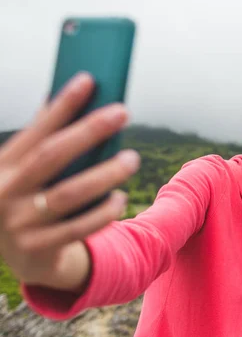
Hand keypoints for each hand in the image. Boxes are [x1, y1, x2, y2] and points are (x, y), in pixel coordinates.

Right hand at [0, 73, 139, 290]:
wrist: (21, 257)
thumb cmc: (32, 199)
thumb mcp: (26, 171)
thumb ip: (46, 142)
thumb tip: (78, 98)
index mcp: (1, 166)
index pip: (36, 130)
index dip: (62, 105)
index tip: (88, 80)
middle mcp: (4, 192)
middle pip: (52, 156)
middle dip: (89, 131)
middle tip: (123, 111)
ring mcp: (18, 223)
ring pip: (69, 194)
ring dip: (105, 174)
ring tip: (132, 158)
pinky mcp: (36, 249)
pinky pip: (78, 228)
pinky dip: (104, 212)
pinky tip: (121, 198)